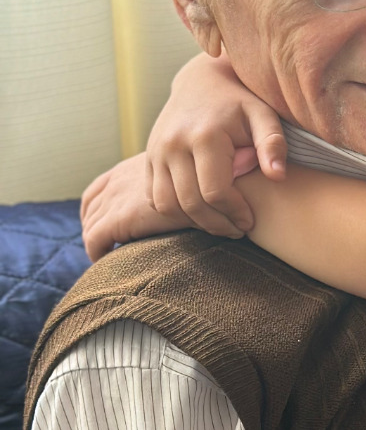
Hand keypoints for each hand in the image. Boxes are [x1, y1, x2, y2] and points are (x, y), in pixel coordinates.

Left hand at [81, 154, 200, 261]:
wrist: (212, 188)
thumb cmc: (207, 184)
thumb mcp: (184, 178)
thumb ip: (171, 186)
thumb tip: (177, 201)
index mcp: (130, 168)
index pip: (99, 188)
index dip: (97, 209)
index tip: (106, 225)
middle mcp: (118, 181)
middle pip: (90, 207)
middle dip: (93, 227)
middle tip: (105, 246)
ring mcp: (116, 198)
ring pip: (90, 224)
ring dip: (96, 242)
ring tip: (107, 258)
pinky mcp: (121, 218)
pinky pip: (95, 239)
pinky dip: (96, 251)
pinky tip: (106, 261)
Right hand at [146, 52, 287, 235]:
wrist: (203, 83)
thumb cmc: (241, 103)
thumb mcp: (264, 115)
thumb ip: (273, 143)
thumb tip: (278, 175)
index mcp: (205, 136)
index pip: (215, 192)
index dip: (234, 213)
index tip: (250, 221)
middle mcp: (174, 144)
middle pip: (190, 203)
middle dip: (217, 224)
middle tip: (237, 230)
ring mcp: (156, 151)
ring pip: (167, 205)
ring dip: (194, 223)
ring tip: (220, 223)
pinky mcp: (148, 158)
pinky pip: (154, 197)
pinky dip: (175, 212)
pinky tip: (201, 212)